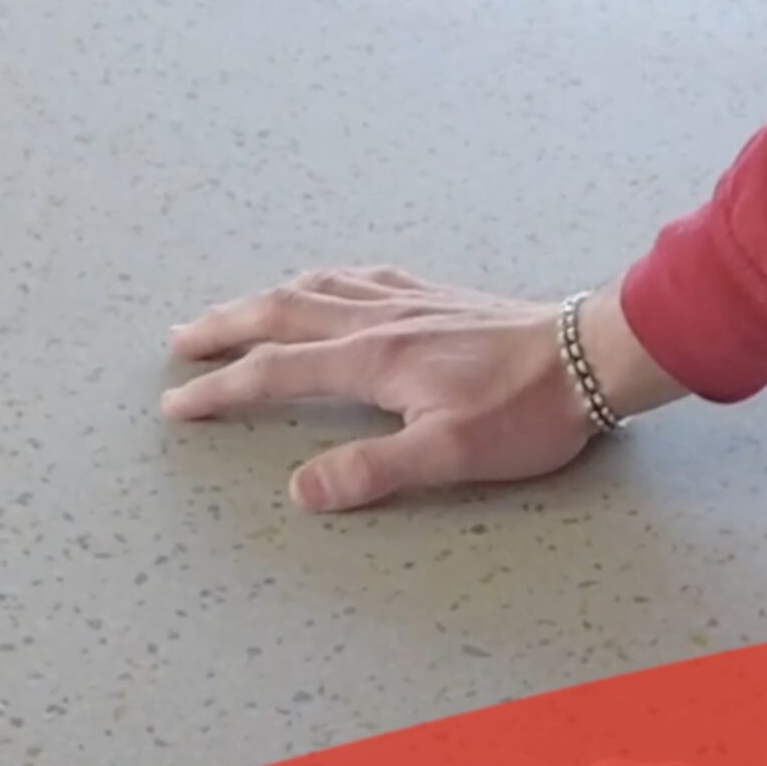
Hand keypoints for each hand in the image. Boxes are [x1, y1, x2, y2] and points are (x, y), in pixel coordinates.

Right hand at [161, 268, 686, 513]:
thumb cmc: (526, 411)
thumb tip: (301, 489)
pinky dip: (323, 281)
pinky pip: (360, 276)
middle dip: (223, 328)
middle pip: (281, 313)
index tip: (176, 403)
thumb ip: (371, 471)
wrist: (590, 357)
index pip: (274, 373)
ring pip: (316, 288)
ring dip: (265, 298)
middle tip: (179, 341)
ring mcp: (408, 300)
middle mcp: (380, 319)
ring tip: (234, 309)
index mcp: (372, 358)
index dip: (219, 390)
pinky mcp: (436, 296)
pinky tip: (327, 284)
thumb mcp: (449, 455)